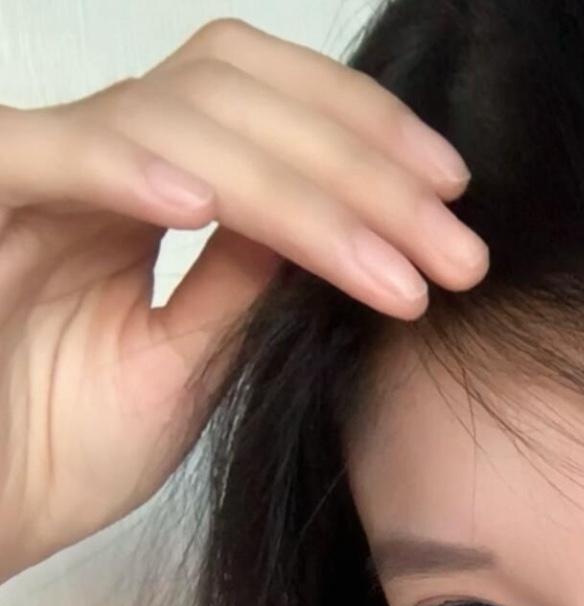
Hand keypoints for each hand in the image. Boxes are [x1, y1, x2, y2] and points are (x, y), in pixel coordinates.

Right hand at [0, 16, 486, 580]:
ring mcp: (35, 173)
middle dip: (361, 160)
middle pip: (234, 88)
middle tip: (456, 245)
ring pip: (172, 115)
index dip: (360, 130)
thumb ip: (244, 284)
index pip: (259, 108)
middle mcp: (95, 162)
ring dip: (300, 188)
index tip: (453, 197)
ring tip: (391, 267)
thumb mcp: (184, 366)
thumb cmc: (58, 453)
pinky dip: (128, 167)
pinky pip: (45, 154)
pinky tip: (213, 206)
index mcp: (143, 191)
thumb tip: (334, 221)